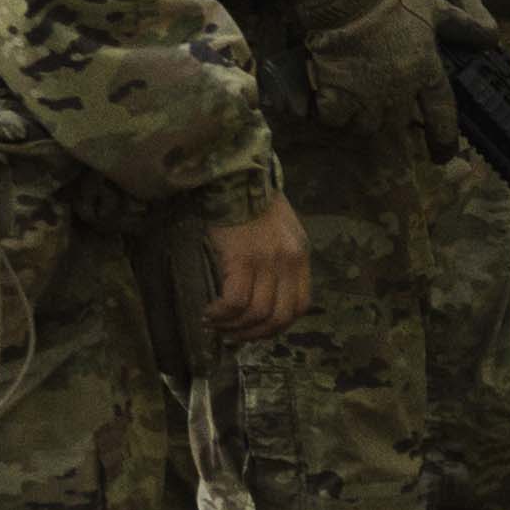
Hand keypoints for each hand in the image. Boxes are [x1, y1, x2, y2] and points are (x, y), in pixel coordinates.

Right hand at [203, 196, 311, 339]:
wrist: (233, 173)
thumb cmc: (249, 199)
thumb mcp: (279, 227)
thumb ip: (279, 257)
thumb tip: (263, 289)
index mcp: (300, 255)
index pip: (299, 306)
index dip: (276, 325)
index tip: (254, 329)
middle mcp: (289, 260)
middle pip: (280, 317)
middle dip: (254, 334)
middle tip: (231, 335)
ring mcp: (268, 260)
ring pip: (257, 314)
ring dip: (233, 326)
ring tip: (214, 324)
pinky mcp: (243, 258)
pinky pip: (235, 301)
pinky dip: (222, 313)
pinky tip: (209, 312)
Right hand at [294, 0, 459, 156]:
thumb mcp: (434, 8)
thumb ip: (463, 27)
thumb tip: (492, 37)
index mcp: (426, 71)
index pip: (442, 115)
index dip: (445, 140)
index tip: (443, 156)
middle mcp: (399, 91)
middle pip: (397, 125)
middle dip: (390, 117)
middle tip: (378, 102)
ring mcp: (367, 97)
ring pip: (365, 126)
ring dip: (361, 118)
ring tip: (354, 99)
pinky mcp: (335, 96)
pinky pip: (334, 119)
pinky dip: (331, 112)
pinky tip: (328, 97)